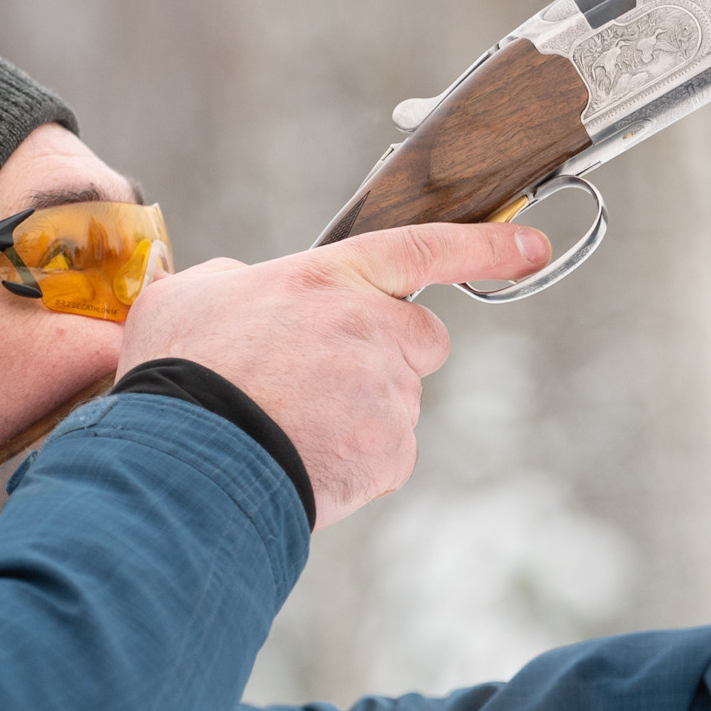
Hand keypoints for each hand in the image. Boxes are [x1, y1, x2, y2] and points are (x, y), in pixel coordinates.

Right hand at [117, 222, 549, 527]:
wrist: (190, 458)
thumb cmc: (179, 374)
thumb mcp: (183, 299)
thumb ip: (225, 283)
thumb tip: (235, 287)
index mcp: (328, 278)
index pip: (423, 248)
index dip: (485, 246)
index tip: (531, 247)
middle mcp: (371, 327)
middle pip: (422, 339)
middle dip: (392, 358)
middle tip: (326, 383)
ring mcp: (386, 393)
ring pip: (398, 403)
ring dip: (360, 417)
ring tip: (289, 430)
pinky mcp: (389, 453)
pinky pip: (387, 457)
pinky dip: (355, 465)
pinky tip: (303, 461)